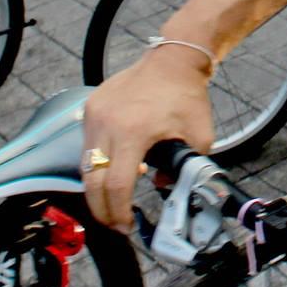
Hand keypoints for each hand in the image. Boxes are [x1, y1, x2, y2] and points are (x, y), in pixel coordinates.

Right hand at [81, 48, 215, 233]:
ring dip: (98, 187)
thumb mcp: (199, 138)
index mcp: (133, 132)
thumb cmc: (187, 96)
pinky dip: (99, 162)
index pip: (117, 184)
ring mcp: (95, 115)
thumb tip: (163, 187)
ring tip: (115, 200)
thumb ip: (185, 169)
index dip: (119, 211)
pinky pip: (88, 144)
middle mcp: (107, 124)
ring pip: (87, 164)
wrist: (173, 60)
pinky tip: (115, 167)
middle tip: (114, 222)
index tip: (126, 225)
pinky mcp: (91, 108)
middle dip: (101, 208)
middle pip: (93, 181)